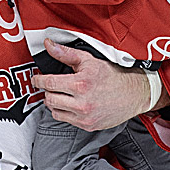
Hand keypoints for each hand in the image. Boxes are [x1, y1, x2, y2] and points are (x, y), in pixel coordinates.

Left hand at [32, 39, 151, 131]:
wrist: (133, 93)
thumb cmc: (111, 75)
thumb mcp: (88, 60)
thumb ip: (65, 53)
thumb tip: (48, 45)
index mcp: (81, 84)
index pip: (49, 83)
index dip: (38, 80)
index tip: (36, 78)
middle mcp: (82, 103)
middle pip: (49, 99)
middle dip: (47, 91)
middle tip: (51, 85)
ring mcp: (85, 116)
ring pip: (55, 111)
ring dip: (54, 102)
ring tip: (61, 94)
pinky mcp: (88, 125)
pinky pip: (65, 119)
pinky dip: (63, 111)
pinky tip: (70, 103)